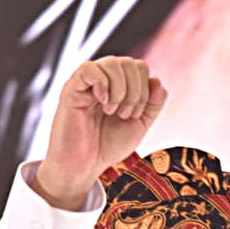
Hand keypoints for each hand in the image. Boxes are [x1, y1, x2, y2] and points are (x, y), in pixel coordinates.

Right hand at [35, 56, 167, 208]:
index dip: (145, 89)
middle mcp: (104, 80)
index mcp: (119, 86)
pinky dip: (102, 85)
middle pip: (130, 62)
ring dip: (120, 90)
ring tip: (112, 111)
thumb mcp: (139, 125)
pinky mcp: (72, 89)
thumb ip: (153, 104)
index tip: (135, 114)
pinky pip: (90, 68)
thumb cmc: (107, 146)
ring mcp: (88, 83)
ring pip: (112, 62)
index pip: (140, 67)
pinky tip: (101, 103)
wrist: (84, 166)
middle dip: (135, 91)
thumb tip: (157, 81)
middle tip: (124, 115)